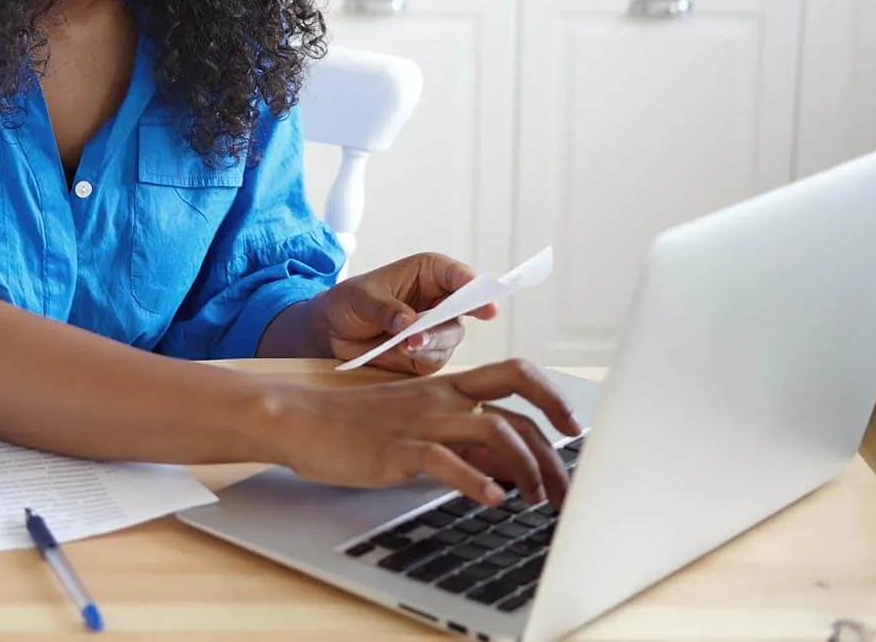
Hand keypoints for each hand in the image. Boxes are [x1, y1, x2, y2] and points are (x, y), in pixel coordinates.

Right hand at [265, 360, 582, 508]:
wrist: (302, 419)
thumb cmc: (357, 424)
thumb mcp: (418, 422)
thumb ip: (461, 435)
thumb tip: (506, 465)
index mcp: (449, 386)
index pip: (517, 375)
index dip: (553, 398)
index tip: (573, 429)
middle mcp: (442, 397)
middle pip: (518, 407)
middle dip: (553, 449)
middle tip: (565, 487)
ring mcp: (422, 421)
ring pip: (494, 430)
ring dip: (526, 467)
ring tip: (535, 500)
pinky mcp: (398, 447)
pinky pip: (446, 460)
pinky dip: (476, 481)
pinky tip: (493, 499)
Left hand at [312, 253, 498, 375]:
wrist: (331, 332)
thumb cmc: (349, 302)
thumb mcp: (362, 298)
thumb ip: (386, 308)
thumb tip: (408, 322)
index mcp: (430, 273)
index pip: (459, 276)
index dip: (473, 287)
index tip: (484, 301)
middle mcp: (439, 300)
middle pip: (463, 310)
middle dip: (452, 320)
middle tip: (439, 327)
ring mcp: (436, 329)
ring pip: (451, 337)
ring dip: (433, 341)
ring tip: (409, 342)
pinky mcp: (426, 355)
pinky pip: (435, 359)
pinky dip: (423, 356)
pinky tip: (405, 352)